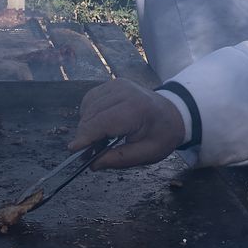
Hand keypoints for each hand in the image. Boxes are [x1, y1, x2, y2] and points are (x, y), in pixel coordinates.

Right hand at [70, 81, 186, 168]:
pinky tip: (100, 124)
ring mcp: (117, 85)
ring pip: (88, 106)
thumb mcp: (147, 154)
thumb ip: (120, 159)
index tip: (73, 150)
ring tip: (99, 139)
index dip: (86, 136)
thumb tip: (93, 163)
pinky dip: (89, 113)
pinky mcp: (112, 84)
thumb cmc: (162, 135)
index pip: (103, 122)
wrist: (173, 114)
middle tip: (89, 153)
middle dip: (85, 135)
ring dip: (86, 125)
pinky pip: (90, 99)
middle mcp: (125, 92)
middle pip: (92, 114)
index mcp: (137, 109)